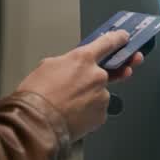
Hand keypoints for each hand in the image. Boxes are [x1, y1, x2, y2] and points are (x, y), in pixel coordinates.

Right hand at [16, 31, 144, 141]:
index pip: (108, 43)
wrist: (35, 123)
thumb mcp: (47, 66)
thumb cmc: (36, 95)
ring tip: (66, 106)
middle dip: (96, 79)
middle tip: (79, 87)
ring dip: (88, 98)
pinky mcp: (102, 114)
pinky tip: (71, 116)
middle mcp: (97, 75)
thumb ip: (67, 62)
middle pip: (104, 73)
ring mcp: (102, 96)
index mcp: (83, 59)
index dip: (118, 39)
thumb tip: (71, 65)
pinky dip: (88, 113)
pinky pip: (97, 111)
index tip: (124, 37)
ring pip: (99, 94)